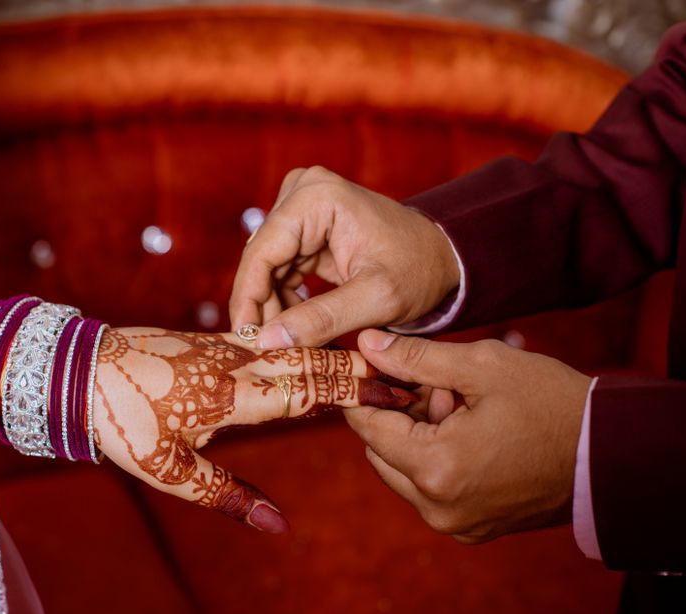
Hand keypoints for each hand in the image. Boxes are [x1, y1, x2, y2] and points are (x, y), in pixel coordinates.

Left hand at [92, 327, 413, 532]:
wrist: (79, 368)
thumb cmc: (120, 421)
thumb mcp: (168, 471)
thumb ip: (227, 495)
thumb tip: (278, 524)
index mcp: (232, 395)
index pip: (309, 391)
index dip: (356, 392)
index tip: (396, 394)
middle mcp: (237, 362)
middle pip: (311, 362)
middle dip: (360, 371)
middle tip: (406, 377)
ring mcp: (226, 345)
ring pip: (294, 346)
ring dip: (336, 354)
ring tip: (374, 364)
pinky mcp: (213, 338)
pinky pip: (269, 338)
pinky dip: (301, 345)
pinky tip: (317, 348)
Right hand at [229, 166, 459, 348]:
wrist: (442, 258)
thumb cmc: (418, 272)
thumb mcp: (375, 300)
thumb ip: (322, 320)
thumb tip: (268, 341)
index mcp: (318, 197)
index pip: (263, 252)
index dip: (248, 298)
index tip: (243, 339)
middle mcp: (303, 191)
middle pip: (261, 258)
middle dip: (261, 305)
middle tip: (264, 349)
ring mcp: (302, 205)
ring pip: (266, 266)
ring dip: (272, 306)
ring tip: (287, 341)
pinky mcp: (305, 226)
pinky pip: (279, 267)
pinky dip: (284, 299)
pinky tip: (296, 326)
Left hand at [346, 329, 591, 543]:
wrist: (615, 454)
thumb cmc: (552, 403)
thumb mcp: (482, 366)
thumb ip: (416, 358)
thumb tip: (365, 346)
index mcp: (437, 468)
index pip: (368, 428)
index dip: (364, 392)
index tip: (367, 367)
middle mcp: (439, 507)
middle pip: (381, 453)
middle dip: (398, 415)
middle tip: (437, 385)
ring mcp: (456, 524)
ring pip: (404, 472)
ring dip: (417, 436)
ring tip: (461, 405)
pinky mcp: (473, 529)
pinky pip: (432, 490)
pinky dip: (437, 459)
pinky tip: (472, 431)